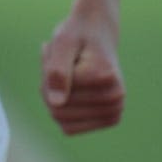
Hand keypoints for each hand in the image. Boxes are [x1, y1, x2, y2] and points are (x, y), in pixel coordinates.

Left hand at [40, 18, 125, 135]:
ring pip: (62, 119)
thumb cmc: (77, 35)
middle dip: (48, 89)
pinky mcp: (109, 119)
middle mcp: (115, 97)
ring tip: (66, 75)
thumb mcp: (61, 43)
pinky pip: (69, 128)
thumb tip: (56, 104)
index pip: (54, 94)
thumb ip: (57, 71)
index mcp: (104, 78)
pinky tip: (71, 91)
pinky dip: (62, 110)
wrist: (99, 33)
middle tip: (58, 64)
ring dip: (54, 99)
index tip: (55, 54)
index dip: (46, 75)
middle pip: (58, 110)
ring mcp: (114, 110)